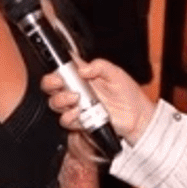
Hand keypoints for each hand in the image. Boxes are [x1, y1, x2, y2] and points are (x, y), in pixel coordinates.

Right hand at [42, 58, 156, 142]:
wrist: (136, 116)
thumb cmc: (126, 93)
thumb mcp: (115, 73)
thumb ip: (99, 66)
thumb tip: (83, 68)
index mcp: (81, 75)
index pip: (61, 67)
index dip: (55, 66)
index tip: (60, 67)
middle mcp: (76, 90)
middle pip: (50, 85)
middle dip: (50, 82)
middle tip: (60, 82)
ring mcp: (76, 106)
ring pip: (54, 103)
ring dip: (61, 99)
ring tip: (75, 98)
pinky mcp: (80, 121)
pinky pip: (65, 120)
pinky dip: (69, 116)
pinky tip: (79, 112)